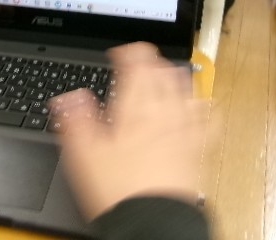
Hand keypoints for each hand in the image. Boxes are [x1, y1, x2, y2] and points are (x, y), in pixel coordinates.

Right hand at [50, 42, 209, 220]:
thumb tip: (67, 97)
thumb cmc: (118, 190)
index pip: (137, 64)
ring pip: (187, 89)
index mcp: (134, 109)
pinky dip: (205, 108)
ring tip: (168, 73)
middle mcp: (162, 113)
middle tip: (142, 61)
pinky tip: (203, 105)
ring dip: (177, 76)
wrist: (152, 222)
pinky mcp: (198, 148)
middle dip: (152, 61)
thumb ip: (76, 120)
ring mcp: (184, 129)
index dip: (128, 52)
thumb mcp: (84, 155)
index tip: (120, 54)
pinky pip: (209, 120)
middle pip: (164, 72)